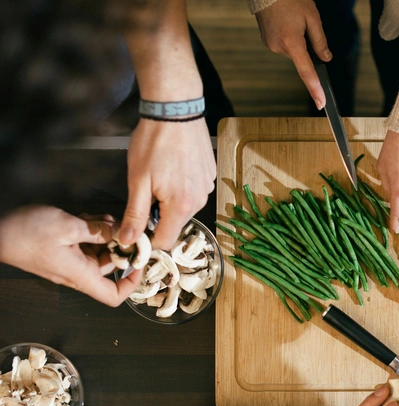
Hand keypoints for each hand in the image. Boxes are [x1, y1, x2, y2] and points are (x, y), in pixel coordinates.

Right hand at [0, 206, 140, 305]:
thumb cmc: (27, 233)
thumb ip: (98, 231)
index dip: (131, 284)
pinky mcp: (62, 250)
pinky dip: (92, 231)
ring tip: (103, 218)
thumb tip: (121, 234)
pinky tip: (89, 218)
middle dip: (120, 246)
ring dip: (106, 234)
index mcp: (81, 275)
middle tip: (123, 227)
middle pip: (111, 266)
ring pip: (99, 251)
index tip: (139, 263)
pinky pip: (85, 244)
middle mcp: (78, 272)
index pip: (113, 296)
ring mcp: (70, 261)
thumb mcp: (68, 227)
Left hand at [122, 118, 215, 249]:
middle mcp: (199, 201)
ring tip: (161, 175)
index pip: (165, 241)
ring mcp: (207, 188)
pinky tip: (174, 167)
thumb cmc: (154, 142)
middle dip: (159, 216)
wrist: (176, 110)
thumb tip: (127, 241)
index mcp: (180, 206)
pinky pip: (194, 192)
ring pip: (185, 208)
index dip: (148, 239)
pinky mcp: (210, 175)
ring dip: (171, 201)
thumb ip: (135, 214)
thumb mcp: (138, 180)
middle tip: (145, 191)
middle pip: (175, 224)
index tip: (136, 226)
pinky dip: (182, 187)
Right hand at [255, 0, 330, 108]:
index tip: (320, 103)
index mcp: (292, 43)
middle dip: (306, 46)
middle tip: (304, 25)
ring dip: (297, 40)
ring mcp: (270, 45)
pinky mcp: (266, 41)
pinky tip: (286, 23)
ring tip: (292, 20)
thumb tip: (326, 58)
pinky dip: (289, 38)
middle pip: (300, 58)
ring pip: (292, 51)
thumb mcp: (312, 17)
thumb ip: (320, 41)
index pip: (307, 72)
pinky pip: (283, 45)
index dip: (315, 89)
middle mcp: (279, 48)